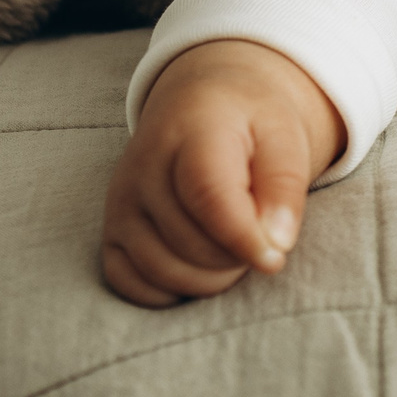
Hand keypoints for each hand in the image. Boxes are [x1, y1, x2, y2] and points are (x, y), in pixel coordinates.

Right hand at [100, 39, 346, 307]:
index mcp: (193, 132)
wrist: (201, 106)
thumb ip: (285, 185)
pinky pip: (129, 283)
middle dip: (237, 256)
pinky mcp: (111, 228)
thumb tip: (277, 245)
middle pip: (192, 246)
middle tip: (256, 231)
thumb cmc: (250, 125)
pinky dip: (168, 290)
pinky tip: (197, 267)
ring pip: (163, 272)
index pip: (210, 198)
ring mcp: (121, 200)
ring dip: (210, 278)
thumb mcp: (285, 136)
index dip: (244, 239)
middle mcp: (145, 166)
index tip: (275, 258)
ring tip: (232, 245)